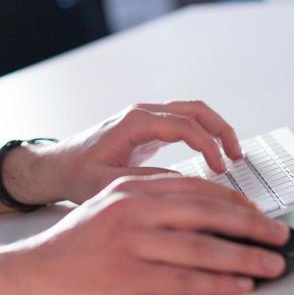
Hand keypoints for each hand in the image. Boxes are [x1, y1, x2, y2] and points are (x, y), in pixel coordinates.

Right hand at [3, 173, 289, 294]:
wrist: (26, 276)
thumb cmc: (67, 251)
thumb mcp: (106, 213)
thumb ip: (147, 208)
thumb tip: (197, 218)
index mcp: (130, 189)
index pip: (196, 189)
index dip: (236, 202)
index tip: (261, 214)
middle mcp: (132, 208)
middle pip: (206, 212)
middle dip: (251, 226)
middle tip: (281, 237)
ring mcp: (129, 241)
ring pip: (201, 246)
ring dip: (244, 257)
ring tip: (271, 265)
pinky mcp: (125, 274)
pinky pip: (182, 279)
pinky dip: (217, 283)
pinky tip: (238, 286)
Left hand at [7, 100, 241, 206]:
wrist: (57, 167)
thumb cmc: (77, 175)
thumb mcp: (109, 184)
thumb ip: (145, 181)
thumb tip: (182, 183)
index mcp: (134, 123)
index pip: (183, 125)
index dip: (207, 145)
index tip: (220, 168)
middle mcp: (142, 114)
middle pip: (194, 110)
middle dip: (220, 130)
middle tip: (236, 157)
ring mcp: (145, 118)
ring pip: (192, 112)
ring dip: (215, 129)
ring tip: (231, 156)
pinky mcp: (147, 128)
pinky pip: (184, 123)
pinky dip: (204, 134)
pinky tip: (213, 156)